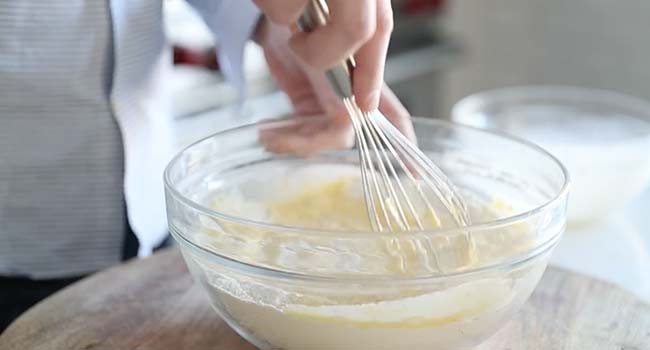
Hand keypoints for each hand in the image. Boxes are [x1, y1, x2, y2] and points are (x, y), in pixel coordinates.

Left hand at [255, 19, 414, 156]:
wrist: (283, 17)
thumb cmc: (318, 17)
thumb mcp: (338, 42)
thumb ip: (356, 71)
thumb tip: (366, 106)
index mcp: (366, 82)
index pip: (392, 116)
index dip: (403, 143)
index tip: (413, 171)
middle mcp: (350, 99)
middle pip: (341, 136)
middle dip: (310, 142)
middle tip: (277, 138)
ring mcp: (326, 106)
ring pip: (317, 138)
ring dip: (291, 141)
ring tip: (266, 134)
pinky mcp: (304, 109)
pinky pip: (298, 133)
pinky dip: (282, 136)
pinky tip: (266, 132)